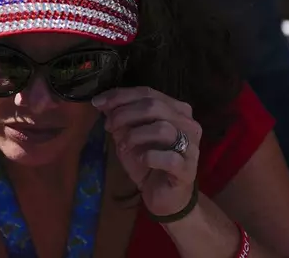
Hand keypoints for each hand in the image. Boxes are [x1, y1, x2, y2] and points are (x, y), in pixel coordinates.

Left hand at [92, 87, 200, 215]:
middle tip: (109, 127)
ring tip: (123, 146)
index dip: (120, 95)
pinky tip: (141, 160)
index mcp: (175, 109)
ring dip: (135, 135)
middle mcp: (188, 123)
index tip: (98, 103)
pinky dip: (149, 156)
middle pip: (154, 106)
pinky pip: (169, 157)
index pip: (147, 92)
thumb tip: (102, 101)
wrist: (163, 196)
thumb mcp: (128, 135)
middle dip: (124, 114)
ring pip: (162, 128)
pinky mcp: (188, 169)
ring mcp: (191, 146)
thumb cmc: (147, 162)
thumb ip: (119, 117)